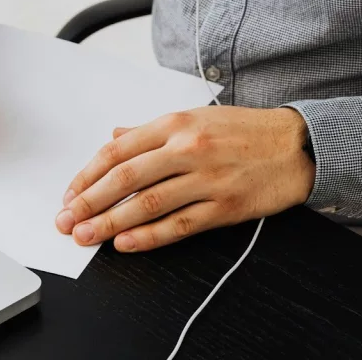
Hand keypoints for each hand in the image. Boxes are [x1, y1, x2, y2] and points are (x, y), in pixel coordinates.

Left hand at [56, 105, 314, 251]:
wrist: (295, 144)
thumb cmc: (244, 129)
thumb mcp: (194, 116)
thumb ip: (151, 130)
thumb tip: (115, 136)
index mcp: (176, 123)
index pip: (118, 149)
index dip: (88, 173)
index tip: (70, 192)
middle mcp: (187, 148)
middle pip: (126, 177)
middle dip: (90, 201)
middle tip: (66, 220)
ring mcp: (206, 178)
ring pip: (147, 204)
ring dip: (110, 223)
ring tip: (86, 236)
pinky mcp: (224, 206)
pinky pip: (179, 224)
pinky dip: (149, 237)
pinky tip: (125, 244)